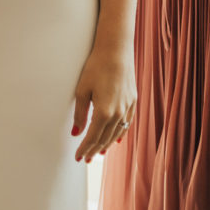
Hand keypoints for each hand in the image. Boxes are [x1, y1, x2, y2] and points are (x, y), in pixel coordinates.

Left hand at [70, 43, 135, 162]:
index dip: (84, 149)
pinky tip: (117, 140)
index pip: (92, 137)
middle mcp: (118, 113)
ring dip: (107, 144)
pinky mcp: (133, 101)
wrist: (116, 50)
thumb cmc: (96, 67)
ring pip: (117, 133)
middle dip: (94, 150)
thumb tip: (76, 133)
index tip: (78, 157)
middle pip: (105, 138)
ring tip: (99, 152)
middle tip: (86, 159)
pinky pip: (127, 123)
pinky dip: (120, 134)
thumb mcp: (82, 89)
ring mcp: (127, 108)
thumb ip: (80, 114)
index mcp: (104, 112)